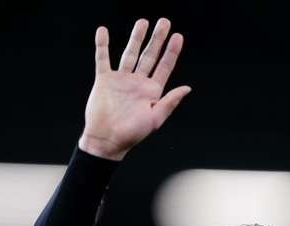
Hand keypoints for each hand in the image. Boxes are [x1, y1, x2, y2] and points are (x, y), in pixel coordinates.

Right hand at [78, 19, 190, 160]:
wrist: (106, 140)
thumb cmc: (132, 134)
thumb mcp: (155, 119)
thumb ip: (170, 102)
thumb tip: (187, 88)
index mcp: (152, 91)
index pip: (164, 67)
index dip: (171, 52)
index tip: (178, 36)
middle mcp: (137, 83)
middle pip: (149, 56)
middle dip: (157, 39)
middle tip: (164, 22)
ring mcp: (121, 80)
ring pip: (129, 54)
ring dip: (136, 38)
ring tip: (142, 22)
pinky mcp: (104, 80)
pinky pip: (103, 59)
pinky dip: (102, 45)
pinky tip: (103, 31)